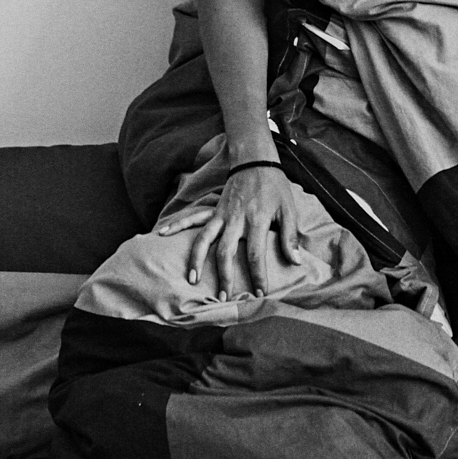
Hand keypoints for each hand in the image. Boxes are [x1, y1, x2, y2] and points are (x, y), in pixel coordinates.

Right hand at [156, 166, 304, 296]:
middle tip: (223, 297)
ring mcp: (221, 214)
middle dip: (224, 276)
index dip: (257, 275)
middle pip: (226, 252)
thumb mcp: (289, 210)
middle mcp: (236, 219)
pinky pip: (193, 218)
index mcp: (257, 220)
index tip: (260, 293)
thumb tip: (295, 262)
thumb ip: (290, 237)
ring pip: (204, 239)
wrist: (256, 161)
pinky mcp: (213, 210)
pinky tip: (162, 233)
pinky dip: (176, 224)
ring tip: (192, 279)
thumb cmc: (275, 187)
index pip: (255, 254)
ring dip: (196, 260)